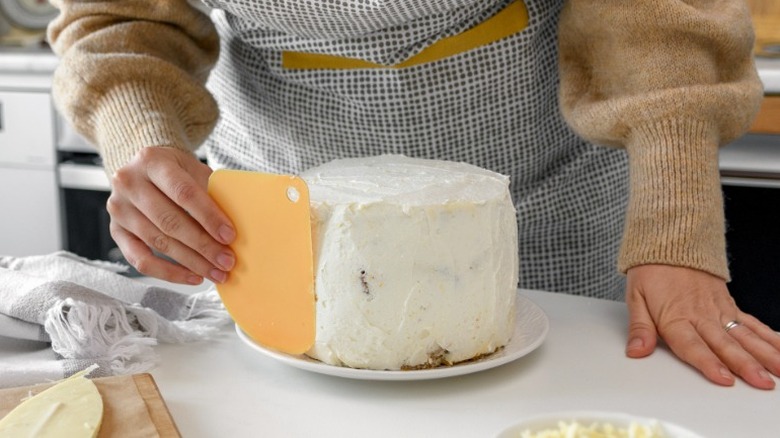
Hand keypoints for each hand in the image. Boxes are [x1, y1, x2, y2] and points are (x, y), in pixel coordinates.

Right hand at [107, 147, 235, 283]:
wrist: (145, 168)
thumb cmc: (175, 170)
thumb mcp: (193, 169)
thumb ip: (211, 192)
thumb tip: (232, 228)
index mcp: (151, 161)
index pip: (183, 192)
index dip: (208, 216)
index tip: (229, 235)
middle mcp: (128, 183)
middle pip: (169, 221)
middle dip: (203, 245)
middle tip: (227, 260)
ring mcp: (118, 209)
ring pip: (158, 242)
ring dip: (191, 262)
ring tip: (216, 272)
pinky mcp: (115, 232)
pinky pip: (140, 260)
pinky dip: (169, 272)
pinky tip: (192, 276)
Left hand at [625, 264, 779, 388]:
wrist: (670, 243)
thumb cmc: (651, 271)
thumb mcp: (636, 297)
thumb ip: (640, 328)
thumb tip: (636, 351)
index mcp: (676, 317)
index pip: (693, 345)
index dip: (709, 363)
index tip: (724, 378)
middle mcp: (701, 315)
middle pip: (725, 344)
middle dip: (746, 365)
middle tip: (762, 382)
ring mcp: (719, 310)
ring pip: (745, 336)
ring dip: (764, 354)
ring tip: (779, 371)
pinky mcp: (729, 305)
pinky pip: (752, 324)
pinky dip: (769, 337)